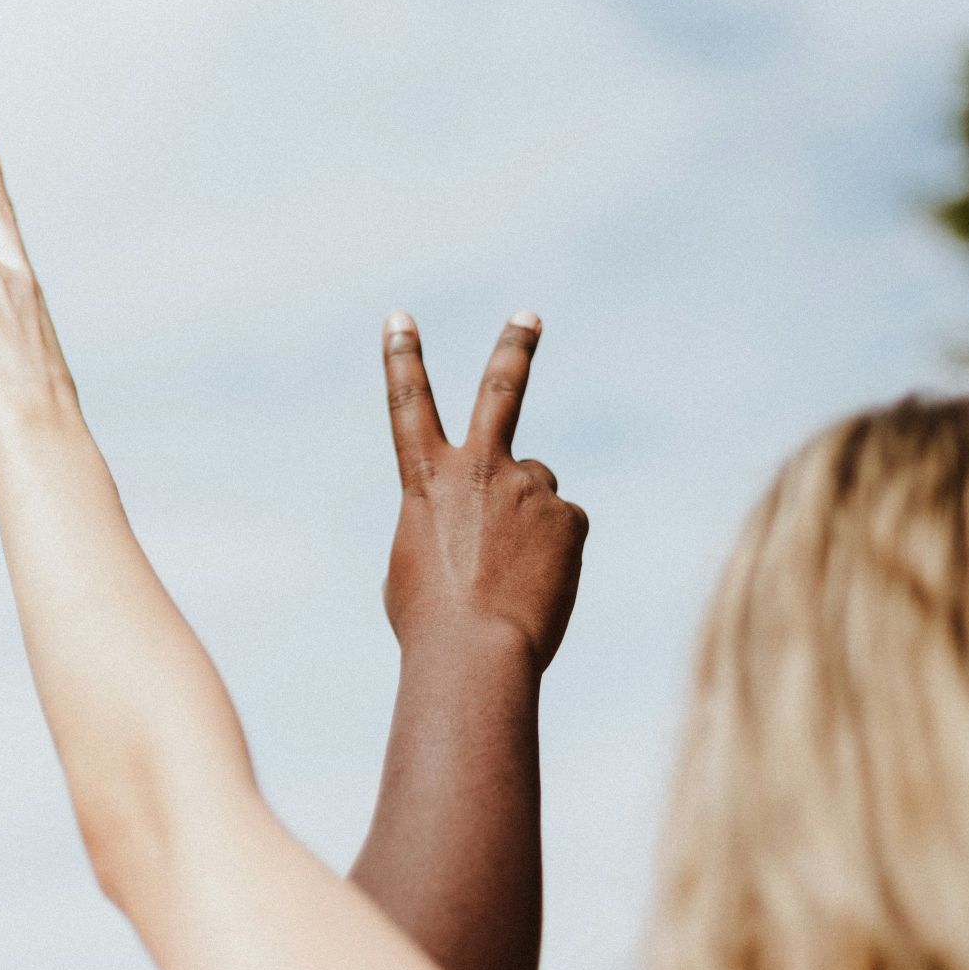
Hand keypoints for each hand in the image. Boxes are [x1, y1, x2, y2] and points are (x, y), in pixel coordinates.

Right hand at [380, 309, 586, 670]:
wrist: (475, 652)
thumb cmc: (430, 622)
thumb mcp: (414, 563)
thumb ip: (445, 521)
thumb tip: (487, 521)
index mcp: (426, 480)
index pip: (409, 403)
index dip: (402, 357)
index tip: (400, 318)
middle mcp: (479, 468)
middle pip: (500, 390)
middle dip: (514, 348)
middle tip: (529, 317)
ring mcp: (528, 487)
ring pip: (536, 492)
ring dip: (528, 524)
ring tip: (510, 575)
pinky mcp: (569, 514)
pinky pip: (564, 528)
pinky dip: (553, 555)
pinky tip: (536, 586)